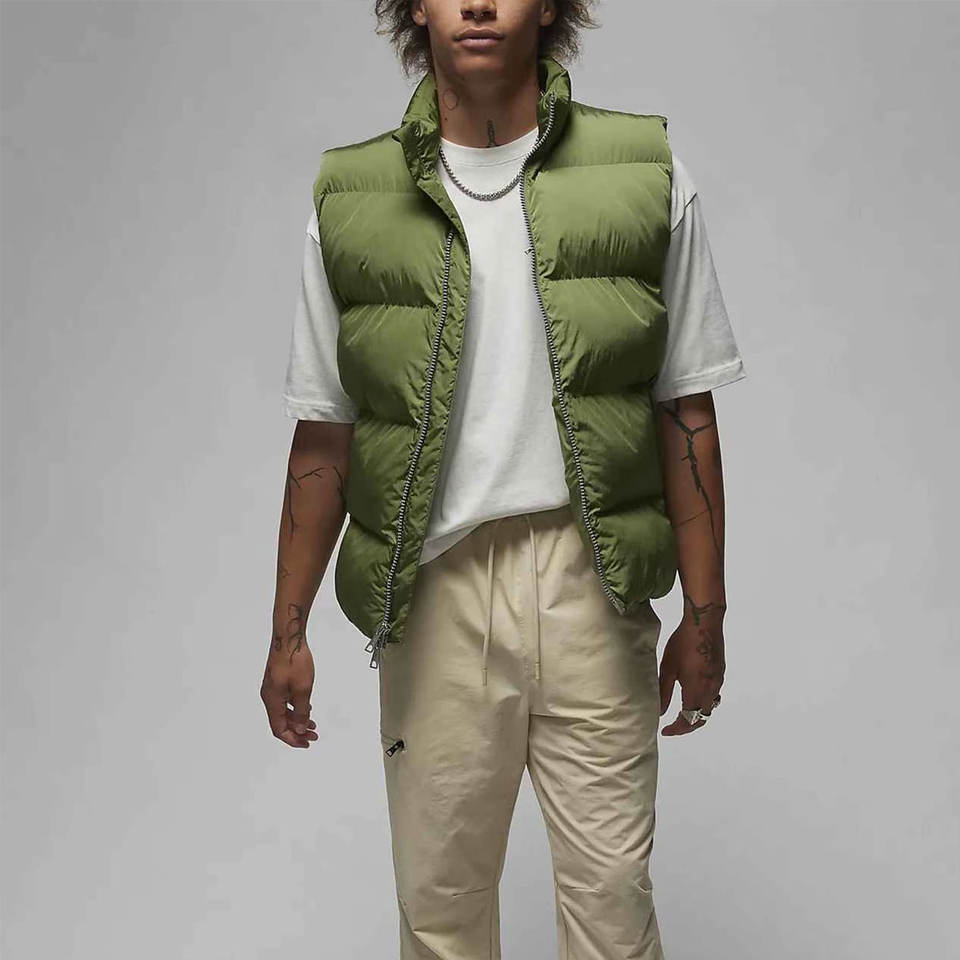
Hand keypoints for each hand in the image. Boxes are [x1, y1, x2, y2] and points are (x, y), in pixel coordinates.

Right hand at [260, 606, 318, 747]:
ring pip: (282, 711)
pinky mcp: (277, 680)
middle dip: (297, 731)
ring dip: (296, 719)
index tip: (307, 743)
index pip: (278, 729)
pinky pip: (284, 700)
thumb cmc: (295, 661)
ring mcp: (272, 688)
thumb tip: (298, 729)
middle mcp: (269, 696)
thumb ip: (301, 712)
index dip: (292, 739)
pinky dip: (294, 708)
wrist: (288, 637)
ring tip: (312, 723)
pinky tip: (306, 707)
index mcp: (272, 701)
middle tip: (314, 735)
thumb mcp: (303, 690)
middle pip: (280, 722)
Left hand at [658, 604, 724, 735]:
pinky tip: (693, 693)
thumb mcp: (668, 668)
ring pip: (709, 707)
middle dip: (687, 725)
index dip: (676, 729)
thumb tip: (659, 712)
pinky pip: (714, 695)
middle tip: (673, 726)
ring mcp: (718, 681)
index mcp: (696, 691)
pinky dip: (703, 702)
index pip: (688, 720)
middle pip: (701, 718)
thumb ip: (663, 692)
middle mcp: (711, 690)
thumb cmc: (683, 643)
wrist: (704, 622)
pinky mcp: (721, 672)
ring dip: (696, 714)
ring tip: (682, 712)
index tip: (665, 731)